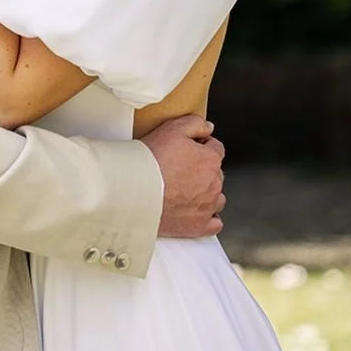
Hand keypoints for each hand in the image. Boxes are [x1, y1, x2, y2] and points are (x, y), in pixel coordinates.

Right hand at [141, 114, 225, 238]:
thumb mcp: (172, 128)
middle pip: (216, 174)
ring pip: (217, 199)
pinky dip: (207, 218)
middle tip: (180, 170)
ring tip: (184, 191)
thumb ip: (195, 124)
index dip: (201, 147)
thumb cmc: (150, 161)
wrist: (133, 190)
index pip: (216, 149)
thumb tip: (207, 127)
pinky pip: (214, 224)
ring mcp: (207, 207)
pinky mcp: (198, 226)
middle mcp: (214, 184)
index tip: (187, 151)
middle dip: (202, 171)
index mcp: (210, 160)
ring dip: (206, 194)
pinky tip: (194, 211)